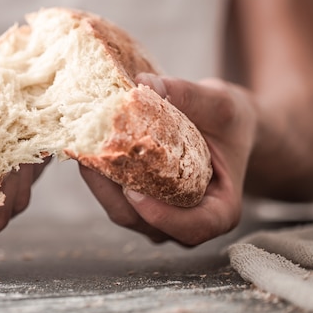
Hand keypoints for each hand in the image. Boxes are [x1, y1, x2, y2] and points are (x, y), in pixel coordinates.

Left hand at [79, 74, 256, 245]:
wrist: (220, 126)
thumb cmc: (228, 120)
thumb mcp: (219, 103)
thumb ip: (188, 95)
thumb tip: (145, 84)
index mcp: (221, 209)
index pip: (194, 228)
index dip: (162, 217)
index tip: (134, 192)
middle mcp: (189, 221)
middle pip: (146, 222)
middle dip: (115, 192)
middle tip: (92, 156)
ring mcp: (161, 217)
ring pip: (123, 212)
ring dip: (100, 183)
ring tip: (84, 147)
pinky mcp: (139, 203)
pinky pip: (115, 198)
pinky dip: (100, 176)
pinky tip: (87, 147)